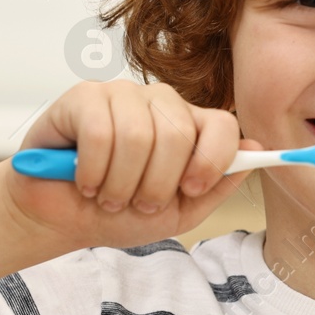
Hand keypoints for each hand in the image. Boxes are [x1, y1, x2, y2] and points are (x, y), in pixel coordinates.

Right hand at [0, 79, 260, 250]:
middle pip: (179, 133)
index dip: (211, 160)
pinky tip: (83, 179)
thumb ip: (216, 186)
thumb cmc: (118, 213)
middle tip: (135, 202)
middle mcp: (160, 104)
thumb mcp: (177, 213)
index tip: (188, 190)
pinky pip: (99, 131)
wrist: (60, 218)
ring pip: (138, 135)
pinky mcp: (83, 97)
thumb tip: (254, 148)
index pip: (222, 124)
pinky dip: (91, 169)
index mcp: (189, 128)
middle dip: (155, 184)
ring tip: (106, 195)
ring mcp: (122, 96)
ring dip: (119, 183)